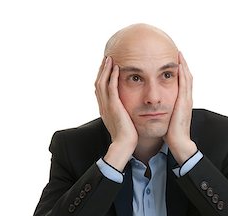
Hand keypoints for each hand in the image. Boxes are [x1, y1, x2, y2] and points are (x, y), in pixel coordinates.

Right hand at [95, 56, 137, 170]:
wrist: (124, 145)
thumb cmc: (127, 137)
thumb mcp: (123, 123)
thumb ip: (123, 114)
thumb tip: (129, 111)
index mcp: (105, 109)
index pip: (100, 89)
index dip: (102, 77)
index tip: (107, 68)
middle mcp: (103, 106)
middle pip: (98, 83)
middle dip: (102, 70)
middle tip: (106, 58)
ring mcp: (107, 106)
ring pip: (102, 83)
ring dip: (105, 69)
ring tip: (110, 58)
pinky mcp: (113, 106)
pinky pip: (111, 87)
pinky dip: (112, 76)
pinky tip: (116, 67)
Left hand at [164, 52, 196, 164]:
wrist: (179, 143)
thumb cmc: (171, 134)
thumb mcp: (166, 119)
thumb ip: (163, 111)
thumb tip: (154, 108)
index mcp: (182, 103)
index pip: (182, 83)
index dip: (180, 72)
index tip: (174, 63)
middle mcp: (187, 99)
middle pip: (187, 77)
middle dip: (183, 65)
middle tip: (178, 53)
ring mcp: (187, 100)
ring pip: (188, 78)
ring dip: (184, 65)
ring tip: (179, 54)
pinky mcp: (184, 102)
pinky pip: (184, 84)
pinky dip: (183, 73)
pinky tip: (179, 64)